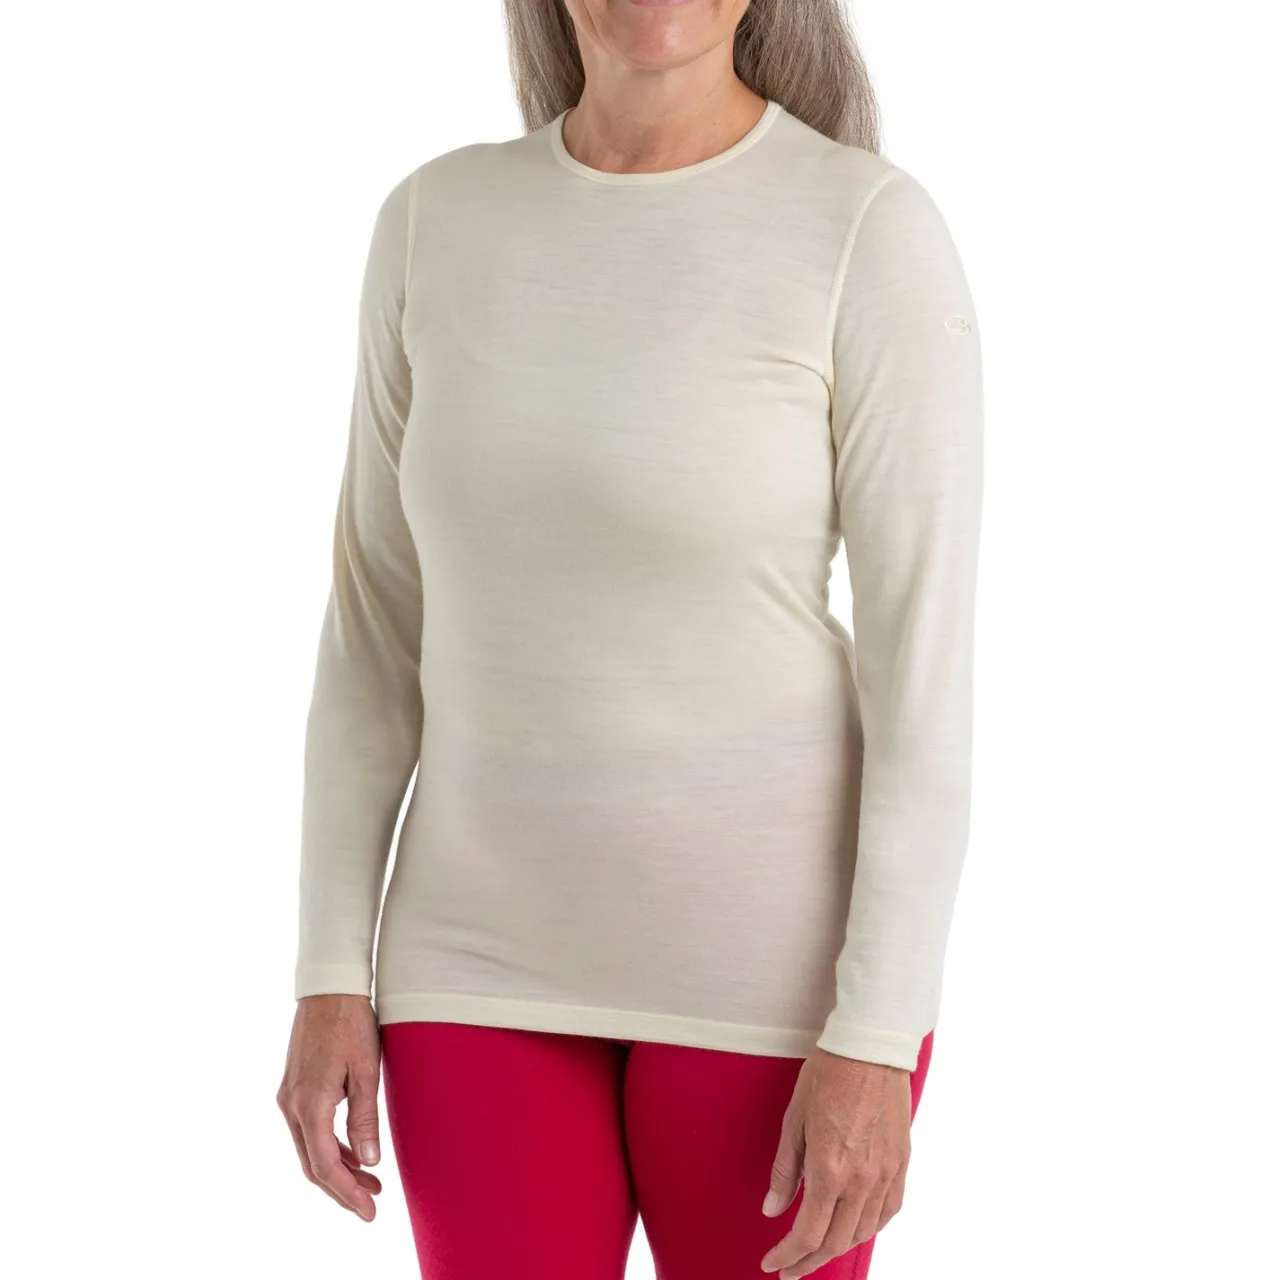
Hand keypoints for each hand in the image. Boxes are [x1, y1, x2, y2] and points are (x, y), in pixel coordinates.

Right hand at [277, 994, 383, 1220]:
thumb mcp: (366, 1070)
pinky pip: (309, 1130)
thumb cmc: (351, 1023)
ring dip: (337, 1168)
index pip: (325, 1166)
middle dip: (342, 1188)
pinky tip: (352, 1152)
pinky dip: (329, 1147)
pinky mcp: (294, 1087)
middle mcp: (292, 1106)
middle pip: (313, 1164)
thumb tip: (369, 1162)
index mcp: (310, 1104)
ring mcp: (289, 1097)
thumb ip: (364, 1118)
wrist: (328, 987)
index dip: (347, 1193)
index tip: (369, 1212)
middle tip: (372, 1204)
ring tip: (371, 1181)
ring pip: (310, 1149)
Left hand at [760, 1048, 913, 1277]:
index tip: (772, 1263)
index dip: (788, 1255)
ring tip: (818, 1250)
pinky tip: (856, 1227)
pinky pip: (889, 1211)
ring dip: (839, 1247)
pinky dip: (870, 1227)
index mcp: (830, 1169)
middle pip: (836, 1241)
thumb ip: (786, 1170)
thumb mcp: (794, 1119)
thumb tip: (773, 1208)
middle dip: (809, 1261)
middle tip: (789, 1268)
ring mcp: (886, 1173)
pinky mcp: (901, 1162)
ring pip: (864, 1231)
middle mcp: (862, 1179)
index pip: (808, 1233)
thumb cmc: (829, 1074)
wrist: (870, 1047)